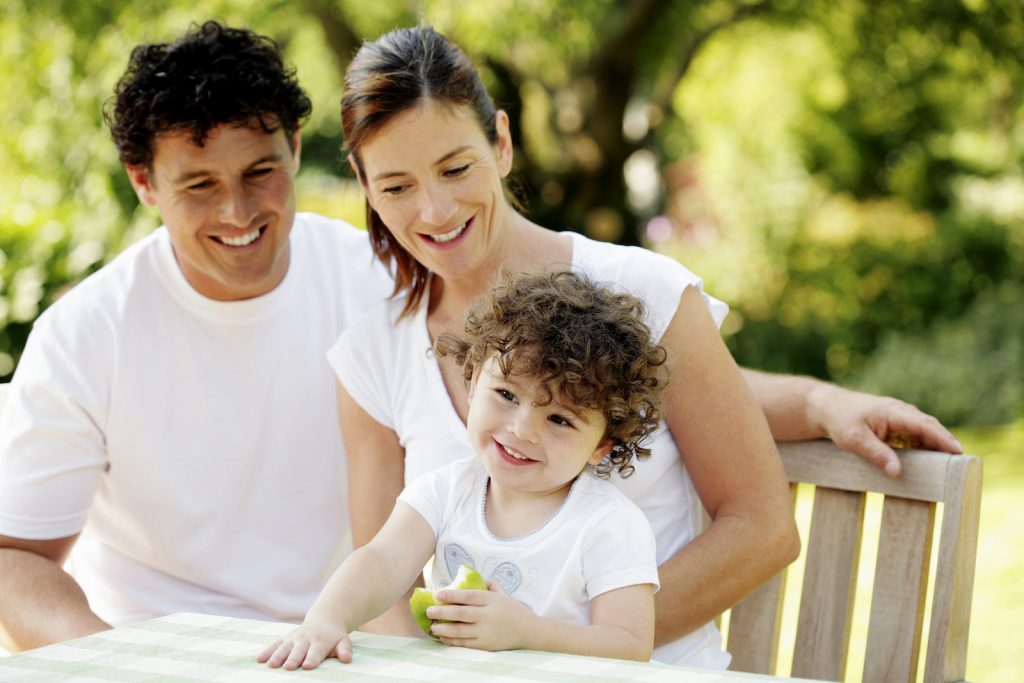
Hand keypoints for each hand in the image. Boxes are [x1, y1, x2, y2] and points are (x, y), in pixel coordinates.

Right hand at [257, 619, 352, 669]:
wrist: (324, 619)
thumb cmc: (334, 636)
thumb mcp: (343, 641)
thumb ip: (344, 650)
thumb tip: (347, 659)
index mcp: (320, 642)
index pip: (316, 652)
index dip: (312, 659)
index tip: (308, 666)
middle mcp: (306, 639)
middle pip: (298, 651)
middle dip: (293, 658)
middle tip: (288, 667)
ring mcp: (294, 638)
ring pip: (284, 647)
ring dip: (277, 656)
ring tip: (271, 665)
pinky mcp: (285, 638)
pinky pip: (274, 644)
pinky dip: (267, 651)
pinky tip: (259, 659)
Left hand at [427, 580, 535, 650]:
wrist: (529, 631)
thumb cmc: (513, 610)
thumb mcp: (503, 593)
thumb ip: (489, 584)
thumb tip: (471, 578)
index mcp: (492, 600)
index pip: (469, 596)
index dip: (452, 595)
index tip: (437, 594)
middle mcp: (489, 615)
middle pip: (461, 614)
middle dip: (442, 612)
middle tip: (428, 611)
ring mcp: (487, 631)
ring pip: (460, 631)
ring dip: (444, 629)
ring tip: (432, 626)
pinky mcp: (486, 645)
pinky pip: (465, 643)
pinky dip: (452, 641)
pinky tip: (442, 637)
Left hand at [810, 384, 962, 476]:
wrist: (827, 408)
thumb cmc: (840, 420)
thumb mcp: (854, 439)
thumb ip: (876, 454)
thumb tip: (897, 472)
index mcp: (894, 411)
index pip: (924, 425)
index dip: (943, 438)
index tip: (958, 451)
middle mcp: (901, 412)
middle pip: (929, 428)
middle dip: (946, 444)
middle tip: (962, 465)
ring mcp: (900, 418)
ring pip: (924, 433)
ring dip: (935, 448)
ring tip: (948, 469)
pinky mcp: (896, 426)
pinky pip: (915, 438)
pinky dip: (923, 449)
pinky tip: (928, 464)